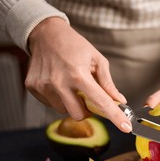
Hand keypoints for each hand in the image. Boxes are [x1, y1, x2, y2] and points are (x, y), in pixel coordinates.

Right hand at [26, 17, 131, 132]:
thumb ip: (108, 83)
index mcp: (78, 74)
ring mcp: (44, 86)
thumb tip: (119, 100)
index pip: (100, 101)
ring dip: (72, 104)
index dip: (115, 116)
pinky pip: (51, 104)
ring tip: (72, 86)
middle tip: (89, 98)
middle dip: (87, 111)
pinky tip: (59, 83)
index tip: (126, 127)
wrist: (45, 33)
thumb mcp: (97, 60)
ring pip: (64, 111)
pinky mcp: (33, 87)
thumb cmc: (74, 45)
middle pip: (79, 114)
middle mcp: (59, 82)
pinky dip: (59, 98)